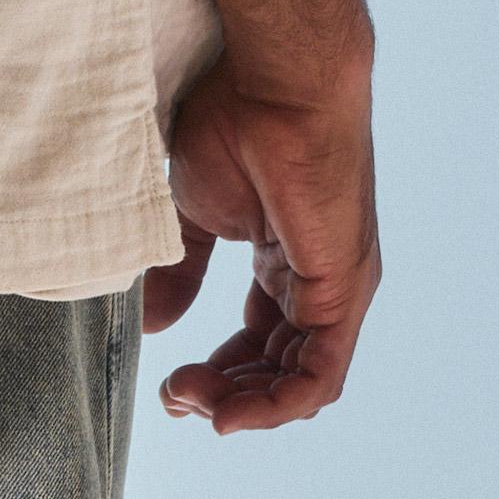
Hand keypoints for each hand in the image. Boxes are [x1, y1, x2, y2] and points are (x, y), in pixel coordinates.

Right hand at [143, 52, 379, 432]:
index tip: (170, 380)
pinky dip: (278, 405)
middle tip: (174, 395)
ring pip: (299, 381)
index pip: (262, 337)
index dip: (220, 369)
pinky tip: (232, 413)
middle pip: (277, 365)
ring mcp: (336, 289)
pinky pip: (319, 376)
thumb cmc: (236, 124)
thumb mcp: (194, 213)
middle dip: (224, 392)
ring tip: (189, 398)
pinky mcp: (344, 292)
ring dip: (243, 404)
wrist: (273, 85)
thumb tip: (154, 325)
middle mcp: (317, 280)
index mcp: (285, 259)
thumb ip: (180, 271)